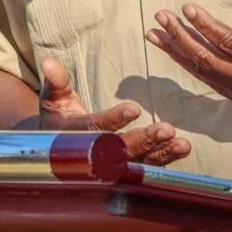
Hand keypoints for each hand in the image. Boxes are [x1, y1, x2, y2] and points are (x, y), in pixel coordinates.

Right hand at [33, 57, 190, 166]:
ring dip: (161, 153)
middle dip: (144, 140)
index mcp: (74, 136)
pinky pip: (146, 167)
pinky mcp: (125, 169)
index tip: (134, 109)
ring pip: (137, 163)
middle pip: (120, 151)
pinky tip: (183, 149)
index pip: (95, 128)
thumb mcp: (53, 98)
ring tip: (182, 143)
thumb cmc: (58, 115)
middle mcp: (93, 156)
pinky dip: (165, 159)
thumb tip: (48, 62)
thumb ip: (56, 81)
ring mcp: (110, 166)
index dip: (114, 119)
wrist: (58, 149)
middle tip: (167, 130)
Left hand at [146, 0, 231, 120]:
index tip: (187, 8)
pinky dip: (188, 65)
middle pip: (206, 58)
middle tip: (161, 16)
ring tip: (154, 33)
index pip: (228, 42)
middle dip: (180, 36)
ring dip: (177, 52)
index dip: (206, 25)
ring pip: (202, 71)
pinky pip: (208, 80)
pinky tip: (174, 51)